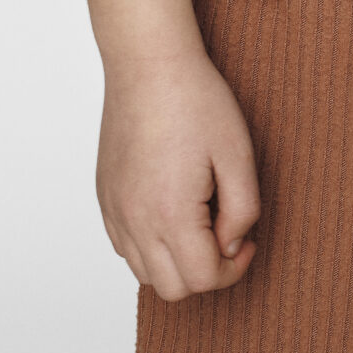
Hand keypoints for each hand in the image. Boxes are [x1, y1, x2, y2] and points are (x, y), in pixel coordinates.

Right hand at [97, 49, 260, 299]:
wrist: (149, 64)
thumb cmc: (196, 101)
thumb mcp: (238, 154)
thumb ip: (243, 210)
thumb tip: (233, 245)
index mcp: (170, 214)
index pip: (203, 279)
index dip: (235, 267)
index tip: (248, 239)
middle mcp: (135, 221)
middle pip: (173, 288)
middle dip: (206, 271)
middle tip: (226, 232)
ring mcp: (115, 211)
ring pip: (145, 273)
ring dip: (176, 262)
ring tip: (200, 220)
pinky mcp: (105, 198)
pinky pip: (125, 247)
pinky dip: (150, 246)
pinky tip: (172, 211)